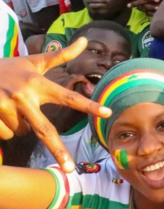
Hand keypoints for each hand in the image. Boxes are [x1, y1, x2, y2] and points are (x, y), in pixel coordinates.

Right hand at [0, 38, 110, 171]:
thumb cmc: (9, 68)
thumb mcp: (33, 61)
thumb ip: (61, 55)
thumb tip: (84, 40)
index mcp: (38, 83)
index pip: (69, 97)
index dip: (89, 106)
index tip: (107, 113)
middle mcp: (24, 95)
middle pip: (45, 130)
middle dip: (58, 150)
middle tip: (70, 168)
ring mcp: (6, 106)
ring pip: (22, 131)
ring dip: (20, 125)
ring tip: (12, 108)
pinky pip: (6, 134)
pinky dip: (5, 128)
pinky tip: (0, 114)